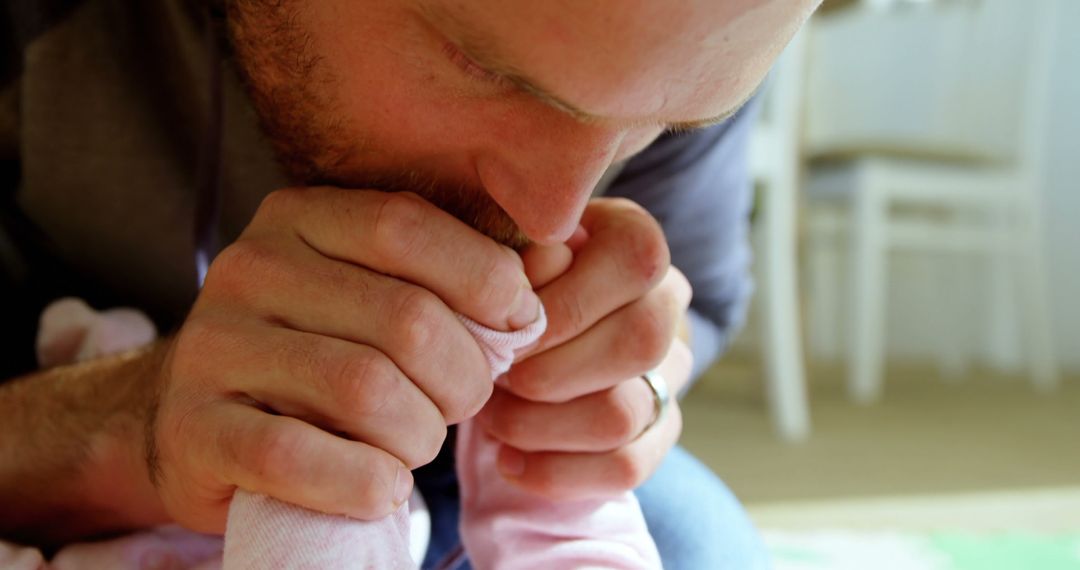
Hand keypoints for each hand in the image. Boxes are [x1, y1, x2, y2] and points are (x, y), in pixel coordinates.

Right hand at [150, 187, 540, 531]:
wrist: (204, 423)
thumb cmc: (322, 355)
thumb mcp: (378, 293)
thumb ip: (455, 273)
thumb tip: (557, 262)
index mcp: (299, 217)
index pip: (408, 226)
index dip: (485, 280)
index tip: (519, 326)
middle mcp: (248, 268)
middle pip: (405, 320)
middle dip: (463, 378)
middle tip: (461, 405)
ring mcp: (212, 347)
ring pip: (366, 391)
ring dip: (419, 435)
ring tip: (415, 443)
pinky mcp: (195, 426)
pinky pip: (303, 457)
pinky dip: (367, 482)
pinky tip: (382, 484)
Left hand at [475, 198, 692, 500]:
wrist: (533, 328)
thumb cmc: (509, 280)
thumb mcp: (506, 248)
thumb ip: (514, 250)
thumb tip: (522, 278)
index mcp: (638, 242)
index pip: (633, 266)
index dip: (562, 306)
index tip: (502, 332)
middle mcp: (669, 304)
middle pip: (638, 344)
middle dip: (547, 373)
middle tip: (494, 379)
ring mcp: (671, 372)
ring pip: (624, 414)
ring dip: (540, 425)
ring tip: (492, 418)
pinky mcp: (661, 430)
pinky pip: (626, 467)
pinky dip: (556, 472)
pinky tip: (508, 460)